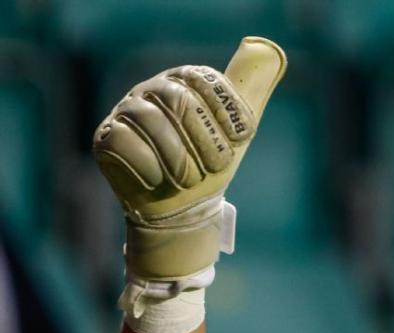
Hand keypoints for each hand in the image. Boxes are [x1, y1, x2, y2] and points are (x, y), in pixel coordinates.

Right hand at [92, 37, 286, 315]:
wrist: (185, 204)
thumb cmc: (212, 162)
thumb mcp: (240, 127)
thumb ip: (252, 88)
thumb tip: (269, 51)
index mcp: (186, 80)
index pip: (205, 78)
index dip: (227, 109)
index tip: (242, 138)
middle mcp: (154, 89)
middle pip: (179, 100)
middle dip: (206, 139)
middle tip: (217, 167)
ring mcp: (127, 111)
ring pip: (150, 121)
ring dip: (178, 158)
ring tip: (189, 180)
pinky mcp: (107, 137)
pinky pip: (121, 142)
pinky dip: (147, 166)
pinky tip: (158, 180)